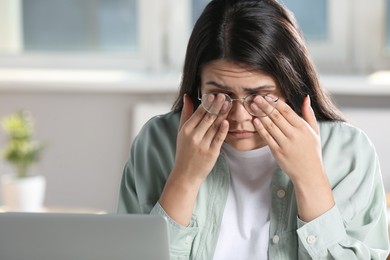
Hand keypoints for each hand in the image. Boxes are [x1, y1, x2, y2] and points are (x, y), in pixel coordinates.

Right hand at [172, 94, 228, 183]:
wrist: (185, 174)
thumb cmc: (184, 151)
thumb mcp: (181, 132)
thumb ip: (186, 114)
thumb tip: (187, 96)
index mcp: (186, 130)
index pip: (198, 113)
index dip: (207, 103)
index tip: (214, 94)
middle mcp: (194, 136)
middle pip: (207, 117)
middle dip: (216, 106)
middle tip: (224, 95)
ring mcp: (203, 145)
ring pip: (215, 126)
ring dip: (222, 114)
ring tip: (228, 104)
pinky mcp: (211, 153)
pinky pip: (219, 138)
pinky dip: (223, 129)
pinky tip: (227, 121)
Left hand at [251, 95, 333, 220]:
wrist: (309, 173)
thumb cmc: (312, 151)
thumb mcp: (314, 131)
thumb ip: (309, 114)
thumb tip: (306, 97)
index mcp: (303, 128)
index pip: (287, 111)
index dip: (276, 102)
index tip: (267, 95)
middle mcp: (294, 135)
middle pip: (276, 116)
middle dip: (265, 106)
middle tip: (255, 97)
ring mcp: (285, 144)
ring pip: (270, 126)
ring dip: (260, 114)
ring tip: (252, 106)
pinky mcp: (277, 152)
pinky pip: (267, 137)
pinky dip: (260, 128)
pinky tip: (255, 120)